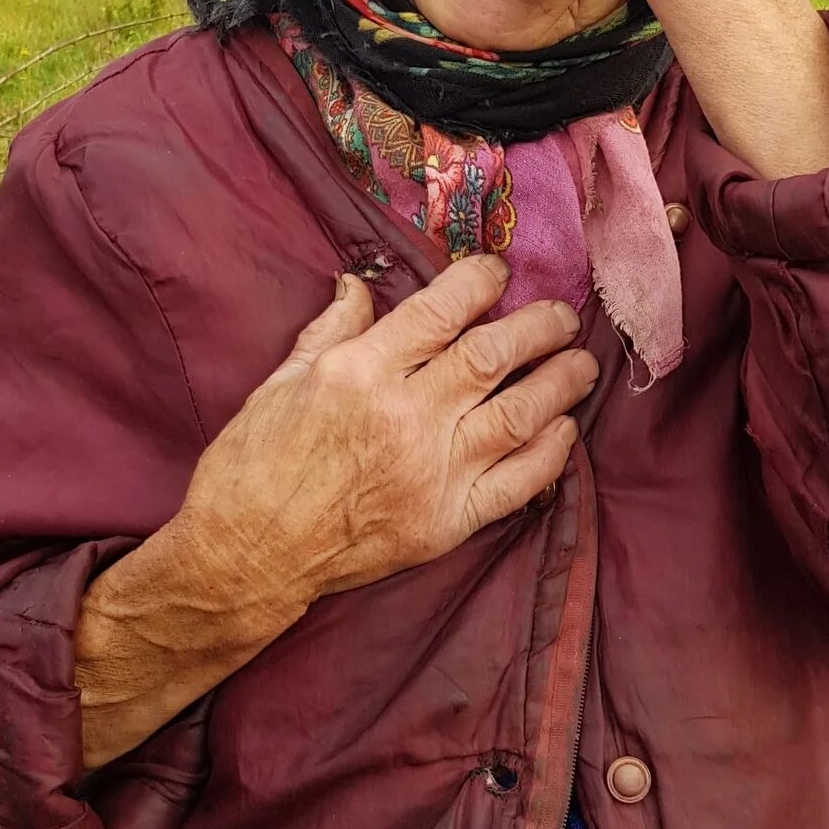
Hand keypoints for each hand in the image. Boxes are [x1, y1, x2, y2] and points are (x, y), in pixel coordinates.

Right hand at [177, 257, 592, 608]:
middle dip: (538, 327)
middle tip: (562, 314)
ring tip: (582, 363)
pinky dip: (550, 455)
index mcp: (361, 371)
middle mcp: (405, 416)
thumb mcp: (282, 380)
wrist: (247, 556)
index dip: (480, 282)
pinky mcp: (446, 522)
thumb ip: (331, 330)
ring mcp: (432, 472)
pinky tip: (563, 430)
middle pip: (493, 356)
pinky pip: (518, 484)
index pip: (441, 310)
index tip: (498, 272)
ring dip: (560, 383)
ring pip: (519, 414)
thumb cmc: (254, 464)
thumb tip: (359, 284)